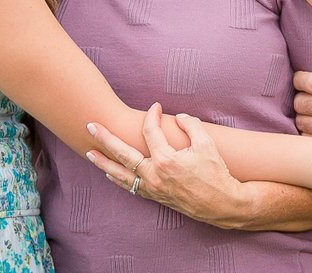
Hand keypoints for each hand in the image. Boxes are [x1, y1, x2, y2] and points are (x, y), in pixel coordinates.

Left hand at [87, 102, 252, 227]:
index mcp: (165, 160)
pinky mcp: (155, 197)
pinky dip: (118, 179)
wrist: (221, 203)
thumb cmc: (216, 173)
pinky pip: (130, 187)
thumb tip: (178, 117)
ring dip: (103, 162)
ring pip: (121, 174)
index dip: (152, 115)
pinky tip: (109, 173)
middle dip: (105, 138)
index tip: (155, 106)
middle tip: (90, 126)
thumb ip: (191, 125)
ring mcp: (152, 188)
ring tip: (90, 153)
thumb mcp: (207, 143)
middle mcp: (154, 175)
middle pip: (122, 154)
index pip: (150, 131)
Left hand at [294, 71, 311, 161]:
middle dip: (300, 98)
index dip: (299, 80)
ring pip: (302, 122)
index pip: (307, 82)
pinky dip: (309, 134)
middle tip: (305, 97)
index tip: (301, 80)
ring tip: (309, 114)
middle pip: (301, 102)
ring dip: (303, 117)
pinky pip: (310, 140)